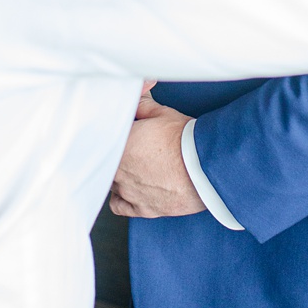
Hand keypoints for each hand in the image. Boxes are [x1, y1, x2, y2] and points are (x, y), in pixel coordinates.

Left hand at [106, 84, 207, 218]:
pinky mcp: (143, 209)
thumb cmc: (185, 141)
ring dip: (120, 176)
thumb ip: (141, 106)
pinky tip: (131, 189)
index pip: (101, 139)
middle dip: (118, 155)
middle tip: (133, 149)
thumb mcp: (161, 114)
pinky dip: (123, 199)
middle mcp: (117, 171)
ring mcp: (128, 191)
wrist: (207, 169)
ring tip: (136, 168)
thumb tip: (135, 98)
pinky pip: (120, 206)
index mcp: (116, 145)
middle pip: (106, 162)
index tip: (122, 135)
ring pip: (111, 183)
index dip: (112, 137)